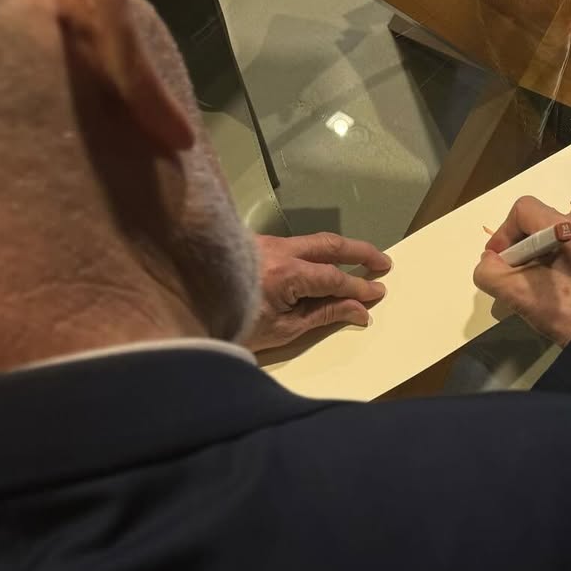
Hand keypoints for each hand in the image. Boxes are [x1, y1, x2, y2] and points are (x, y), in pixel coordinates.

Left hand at [246, 232, 389, 351]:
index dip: (359, 286)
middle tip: (383, 262)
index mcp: (287, 275)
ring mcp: (265, 244)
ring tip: (360, 258)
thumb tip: (359, 310)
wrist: (187, 309)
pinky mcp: (255, 244)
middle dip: (360, 252)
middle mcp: (279, 251)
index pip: (335, 278)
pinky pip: (295, 244)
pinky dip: (316, 251)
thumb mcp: (284, 329)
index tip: (378, 292)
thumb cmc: (236, 326)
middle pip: (329, 245)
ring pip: (311, 241)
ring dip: (339, 249)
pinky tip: (323, 262)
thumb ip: (324, 314)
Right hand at [473, 196, 570, 346]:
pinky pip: (563, 244)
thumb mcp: (516, 294)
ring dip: (530, 254)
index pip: (522, 210)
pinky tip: (546, 283)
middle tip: (511, 274)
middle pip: (535, 221)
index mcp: (567, 227)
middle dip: (516, 246)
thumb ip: (489, 272)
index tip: (499, 261)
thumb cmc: (563, 312)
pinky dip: (547, 259)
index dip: (503, 233)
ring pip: (548, 234)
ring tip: (528, 281)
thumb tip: (489, 261)